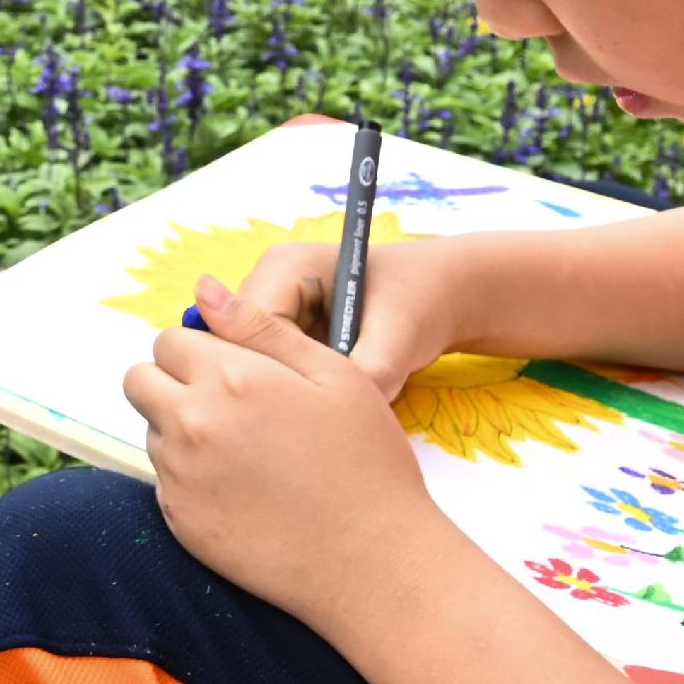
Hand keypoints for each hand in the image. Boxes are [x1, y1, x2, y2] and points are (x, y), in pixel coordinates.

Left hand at [120, 275, 441, 625]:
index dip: (201, 351)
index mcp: (229, 378)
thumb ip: (260, 328)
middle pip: (141, 381)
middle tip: (231, 408)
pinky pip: (166, 483)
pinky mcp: (178, 522)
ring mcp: (179, 477)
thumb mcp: (333, 375)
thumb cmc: (366, 462)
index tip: (235, 371)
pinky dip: (192, 480)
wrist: (373, 563)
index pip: (168, 341)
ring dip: (184, 432)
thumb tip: (204, 290)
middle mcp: (191, 423)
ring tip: (249, 455)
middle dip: (174, 384)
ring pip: (154, 432)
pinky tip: (245, 493)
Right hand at [228, 233, 487, 400]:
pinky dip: (294, 391)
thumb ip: (363, 376)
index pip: (249, 330)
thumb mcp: (396, 342)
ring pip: (253, 366)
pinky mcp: (280, 332)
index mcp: (284, 265)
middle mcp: (265, 282)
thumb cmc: (421, 302)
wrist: (441, 295)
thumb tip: (331, 418)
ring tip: (326, 410)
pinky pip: (269, 371)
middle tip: (320, 416)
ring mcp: (270, 308)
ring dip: (287, 391)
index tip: (316, 407)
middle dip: (279, 385)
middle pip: (241, 349)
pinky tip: (322, 403)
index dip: (278, 374)